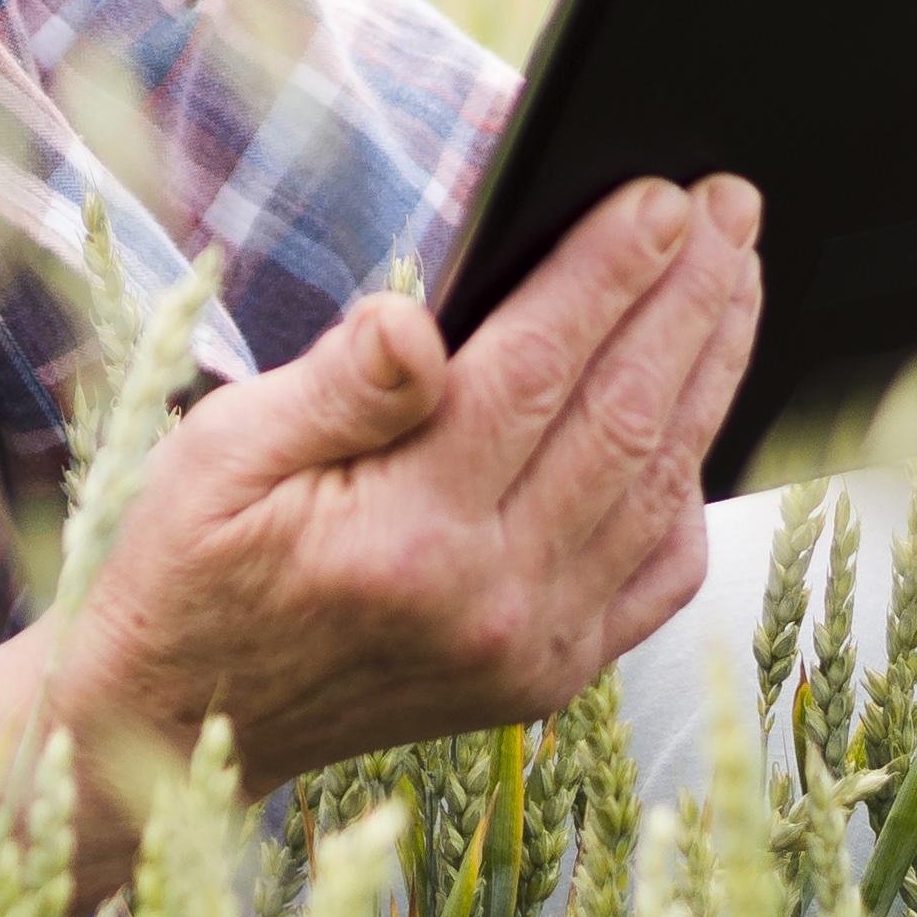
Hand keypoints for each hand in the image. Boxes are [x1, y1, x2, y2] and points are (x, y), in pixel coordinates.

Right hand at [64, 176, 764, 792]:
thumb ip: (336, 387)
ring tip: (735, 278)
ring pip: (659, 486)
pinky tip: (699, 415)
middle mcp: (487, 599)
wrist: (181, 720)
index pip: (540, 370)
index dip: (611, 273)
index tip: (663, 196)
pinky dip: (691, 488)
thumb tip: (412, 318)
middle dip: (691, 296)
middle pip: (626, 415)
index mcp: (405, 534)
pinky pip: (656, 573)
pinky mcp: (545, 677)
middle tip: (732, 205)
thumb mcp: (222, 453)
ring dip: (709, 372)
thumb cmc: (190, 562)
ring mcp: (529, 648)